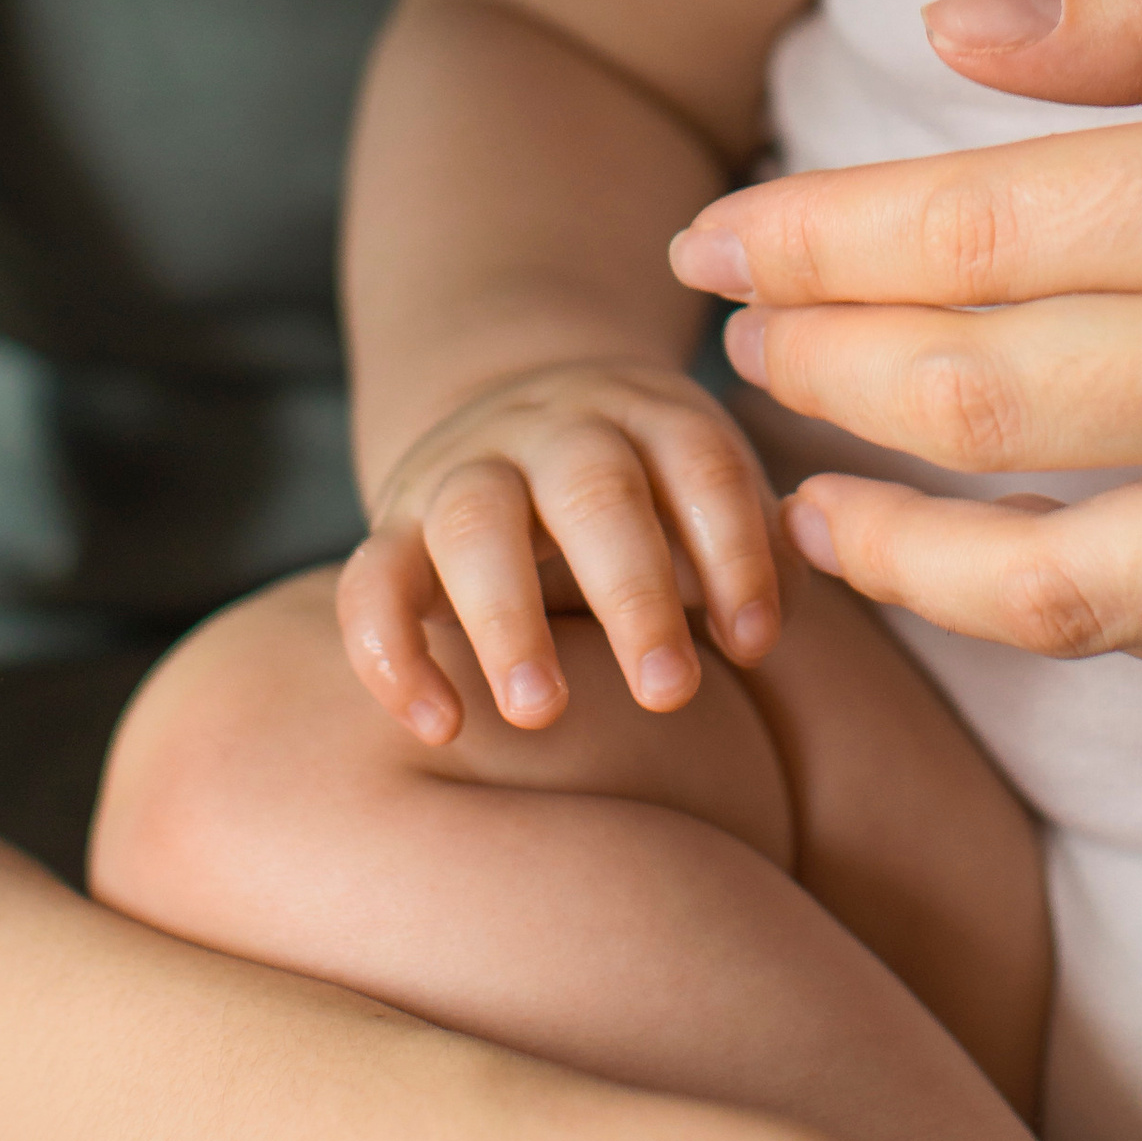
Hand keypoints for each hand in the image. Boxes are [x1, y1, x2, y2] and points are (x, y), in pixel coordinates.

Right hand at [337, 359, 782, 741]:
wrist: (516, 413)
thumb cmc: (652, 489)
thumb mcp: (708, 490)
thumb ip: (756, 549)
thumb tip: (769, 624)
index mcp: (652, 414)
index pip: (702, 464)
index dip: (734, 549)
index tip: (757, 644)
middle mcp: (556, 429)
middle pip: (592, 488)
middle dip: (633, 590)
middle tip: (671, 693)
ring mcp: (466, 470)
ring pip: (473, 520)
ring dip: (506, 614)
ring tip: (542, 713)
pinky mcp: (394, 525)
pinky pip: (372, 578)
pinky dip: (392, 652)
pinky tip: (437, 726)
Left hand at [669, 0, 1141, 688]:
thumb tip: (950, 29)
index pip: (979, 235)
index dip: (810, 241)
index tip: (707, 235)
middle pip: (989, 404)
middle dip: (816, 373)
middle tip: (725, 342)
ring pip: (1069, 581)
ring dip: (899, 541)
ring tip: (803, 495)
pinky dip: (1072, 617)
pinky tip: (993, 564)